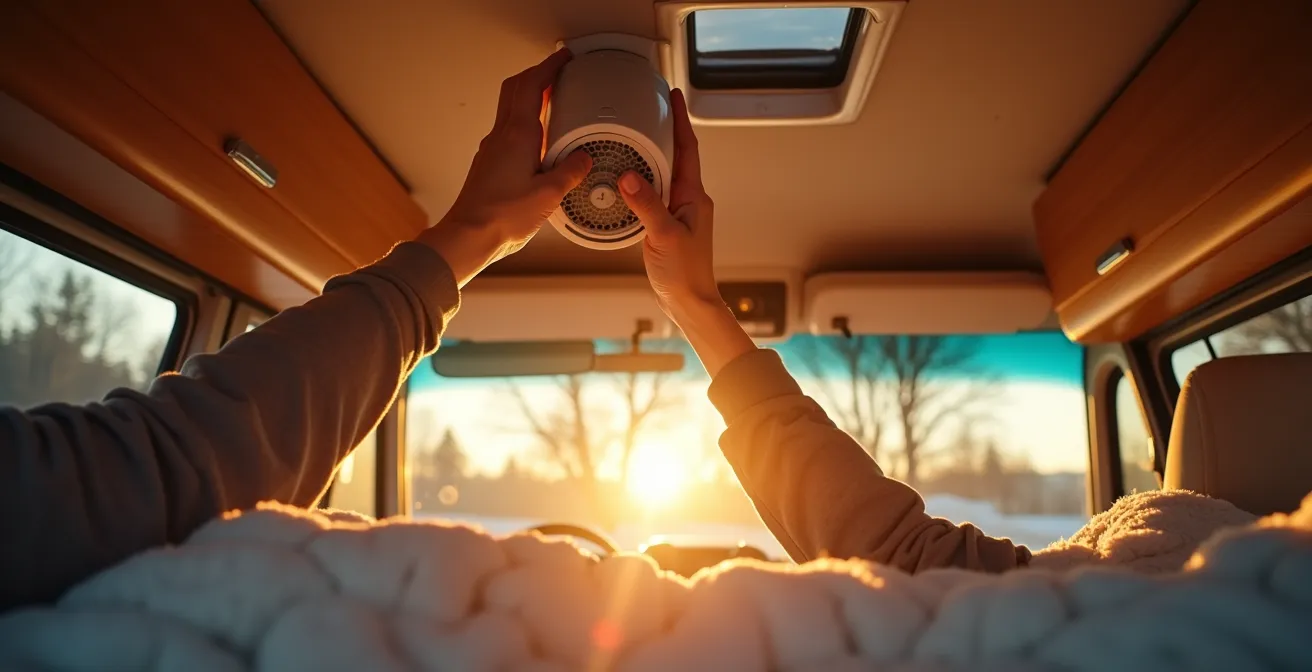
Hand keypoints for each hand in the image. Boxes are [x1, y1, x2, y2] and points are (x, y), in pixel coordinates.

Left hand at [419, 50, 592, 285]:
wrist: (469, 235)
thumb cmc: (502, 215)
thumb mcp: (549, 194)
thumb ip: (570, 172)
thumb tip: (583, 158)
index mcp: (518, 135)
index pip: (532, 86)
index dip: (548, 67)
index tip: (563, 59)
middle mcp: (501, 136)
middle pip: (515, 89)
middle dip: (536, 75)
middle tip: (556, 72)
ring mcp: (492, 149)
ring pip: (509, 108)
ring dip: (528, 97)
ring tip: (551, 102)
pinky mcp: (488, 164)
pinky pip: (507, 131)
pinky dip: (523, 121)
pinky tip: (537, 139)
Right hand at [617, 89, 719, 315]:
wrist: (690, 302)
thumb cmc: (686, 273)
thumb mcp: (664, 235)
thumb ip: (647, 204)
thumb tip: (628, 176)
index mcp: (693, 196)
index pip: (688, 148)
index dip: (680, 121)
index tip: (673, 96)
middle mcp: (688, 199)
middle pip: (676, 156)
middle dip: (664, 130)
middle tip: (649, 108)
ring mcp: (678, 212)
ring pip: (663, 174)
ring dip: (650, 154)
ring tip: (633, 135)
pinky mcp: (666, 224)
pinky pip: (652, 193)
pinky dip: (640, 180)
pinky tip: (624, 180)